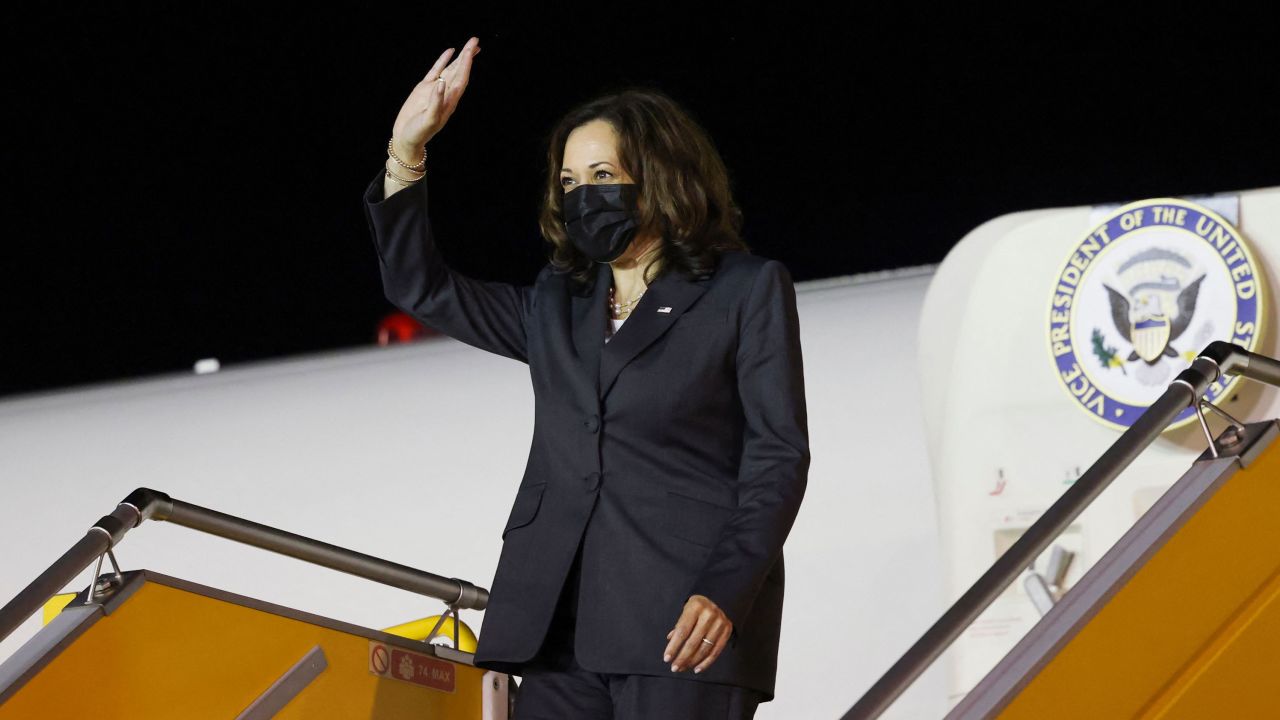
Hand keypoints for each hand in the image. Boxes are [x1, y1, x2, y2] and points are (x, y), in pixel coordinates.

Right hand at [391, 36, 480, 154]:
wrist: (406, 138)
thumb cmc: (418, 133)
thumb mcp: (428, 120)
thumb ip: (436, 102)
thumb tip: (442, 83)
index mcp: (449, 102)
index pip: (461, 79)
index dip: (466, 65)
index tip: (471, 51)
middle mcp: (445, 94)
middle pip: (459, 71)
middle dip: (467, 56)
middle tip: (475, 41)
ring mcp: (435, 90)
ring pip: (450, 69)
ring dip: (460, 58)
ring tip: (469, 46)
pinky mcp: (424, 88)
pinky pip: (435, 71)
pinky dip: (443, 61)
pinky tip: (449, 52)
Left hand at [663, 594, 731, 673]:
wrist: (720, 598)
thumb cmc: (698, 607)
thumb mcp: (687, 610)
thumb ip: (679, 626)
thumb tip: (670, 641)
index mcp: (695, 607)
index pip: (682, 631)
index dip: (673, 646)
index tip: (666, 658)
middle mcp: (709, 615)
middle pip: (693, 642)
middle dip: (682, 658)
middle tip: (674, 668)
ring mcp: (720, 624)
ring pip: (704, 649)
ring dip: (692, 662)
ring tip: (683, 668)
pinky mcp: (727, 631)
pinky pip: (715, 652)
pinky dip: (705, 663)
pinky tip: (697, 668)